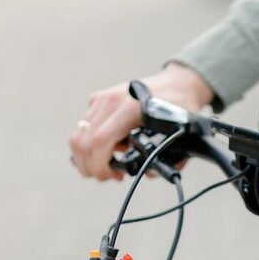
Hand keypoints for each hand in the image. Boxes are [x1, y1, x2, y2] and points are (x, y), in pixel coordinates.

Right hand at [69, 63, 214, 180]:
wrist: (177, 83)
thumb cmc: (180, 106)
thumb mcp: (179, 133)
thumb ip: (169, 157)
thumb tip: (151, 174)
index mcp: (129, 108)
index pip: (100, 141)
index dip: (100, 165)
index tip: (113, 176)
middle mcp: (111, 101)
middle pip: (82, 141)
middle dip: (91, 166)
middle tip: (108, 175)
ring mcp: (102, 98)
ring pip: (78, 135)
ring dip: (87, 157)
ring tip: (107, 166)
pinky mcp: (99, 99)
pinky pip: (84, 127)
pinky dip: (90, 144)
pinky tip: (109, 149)